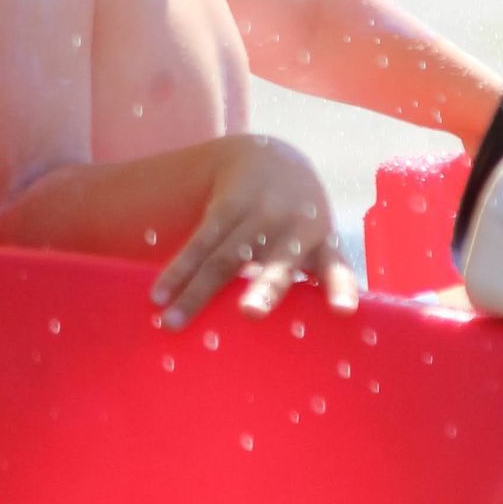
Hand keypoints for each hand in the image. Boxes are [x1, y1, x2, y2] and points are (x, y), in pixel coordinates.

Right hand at [151, 135, 359, 328]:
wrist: (273, 157)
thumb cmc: (301, 224)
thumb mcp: (320, 244)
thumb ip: (323, 283)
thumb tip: (322, 346)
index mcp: (323, 243)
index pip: (336, 269)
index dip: (340, 289)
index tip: (343, 310)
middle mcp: (294, 227)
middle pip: (277, 262)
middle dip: (265, 288)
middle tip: (251, 313)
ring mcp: (259, 214)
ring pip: (225, 258)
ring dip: (196, 291)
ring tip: (173, 323)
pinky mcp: (226, 207)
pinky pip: (199, 242)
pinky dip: (178, 270)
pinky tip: (158, 295)